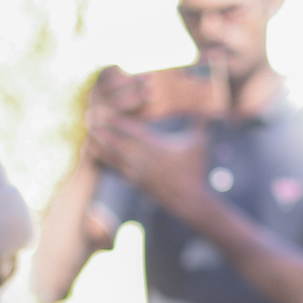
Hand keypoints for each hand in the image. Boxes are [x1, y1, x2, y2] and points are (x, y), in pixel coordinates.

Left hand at [87, 112, 211, 217]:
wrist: (189, 200)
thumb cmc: (196, 169)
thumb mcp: (200, 142)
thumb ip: (202, 121)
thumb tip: (215, 102)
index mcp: (156, 147)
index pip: (132, 131)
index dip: (117, 121)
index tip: (106, 110)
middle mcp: (142, 160)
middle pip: (116, 142)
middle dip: (102, 130)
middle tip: (88, 118)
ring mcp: (136, 173)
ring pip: (112, 157)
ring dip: (99, 146)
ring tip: (87, 135)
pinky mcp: (134, 183)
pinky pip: (115, 170)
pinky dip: (105, 162)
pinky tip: (96, 156)